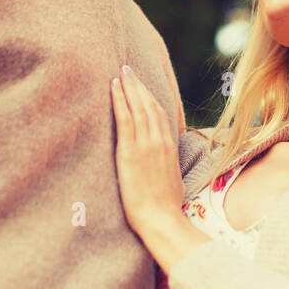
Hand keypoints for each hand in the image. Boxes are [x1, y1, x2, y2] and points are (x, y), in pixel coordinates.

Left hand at [111, 67, 185, 239]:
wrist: (161, 219)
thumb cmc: (166, 207)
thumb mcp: (174, 182)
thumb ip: (169, 170)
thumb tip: (168, 172)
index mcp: (169, 146)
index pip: (160, 113)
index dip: (150, 96)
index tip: (142, 85)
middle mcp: (159, 141)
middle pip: (149, 104)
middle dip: (138, 85)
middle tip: (128, 69)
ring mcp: (146, 144)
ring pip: (138, 106)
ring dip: (129, 87)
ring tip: (120, 72)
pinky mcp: (130, 152)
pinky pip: (125, 118)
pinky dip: (119, 99)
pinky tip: (113, 87)